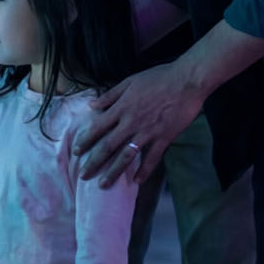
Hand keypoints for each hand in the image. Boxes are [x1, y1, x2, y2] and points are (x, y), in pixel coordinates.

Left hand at [74, 60, 203, 186]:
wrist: (187, 80)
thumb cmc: (158, 77)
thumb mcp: (130, 81)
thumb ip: (110, 95)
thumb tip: (91, 105)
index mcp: (122, 108)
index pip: (98, 127)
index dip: (86, 140)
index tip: (76, 151)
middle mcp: (131, 123)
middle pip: (108, 146)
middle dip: (94, 162)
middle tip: (83, 176)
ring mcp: (148, 132)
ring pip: (126, 156)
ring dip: (114, 172)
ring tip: (103, 185)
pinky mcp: (164, 138)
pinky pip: (152, 158)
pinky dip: (144, 171)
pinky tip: (136, 181)